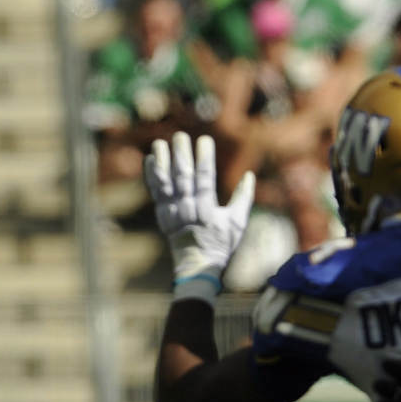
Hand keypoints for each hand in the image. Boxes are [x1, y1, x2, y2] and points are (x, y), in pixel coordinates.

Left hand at [144, 132, 254, 284]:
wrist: (197, 265)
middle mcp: (187, 210)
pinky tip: (150, 160)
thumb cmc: (221, 243)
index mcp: (207, 211)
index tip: (204, 140)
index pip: (205, 179)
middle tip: (180, 136)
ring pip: (165, 183)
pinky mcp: (163, 216)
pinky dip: (152, 177)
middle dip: (181, 155)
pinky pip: (156, 193)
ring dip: (162, 162)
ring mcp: (172, 213)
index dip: (204, 158)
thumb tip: (249, 175)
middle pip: (183, 178)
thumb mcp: (237, 223)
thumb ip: (243, 198)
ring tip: (159, 143)